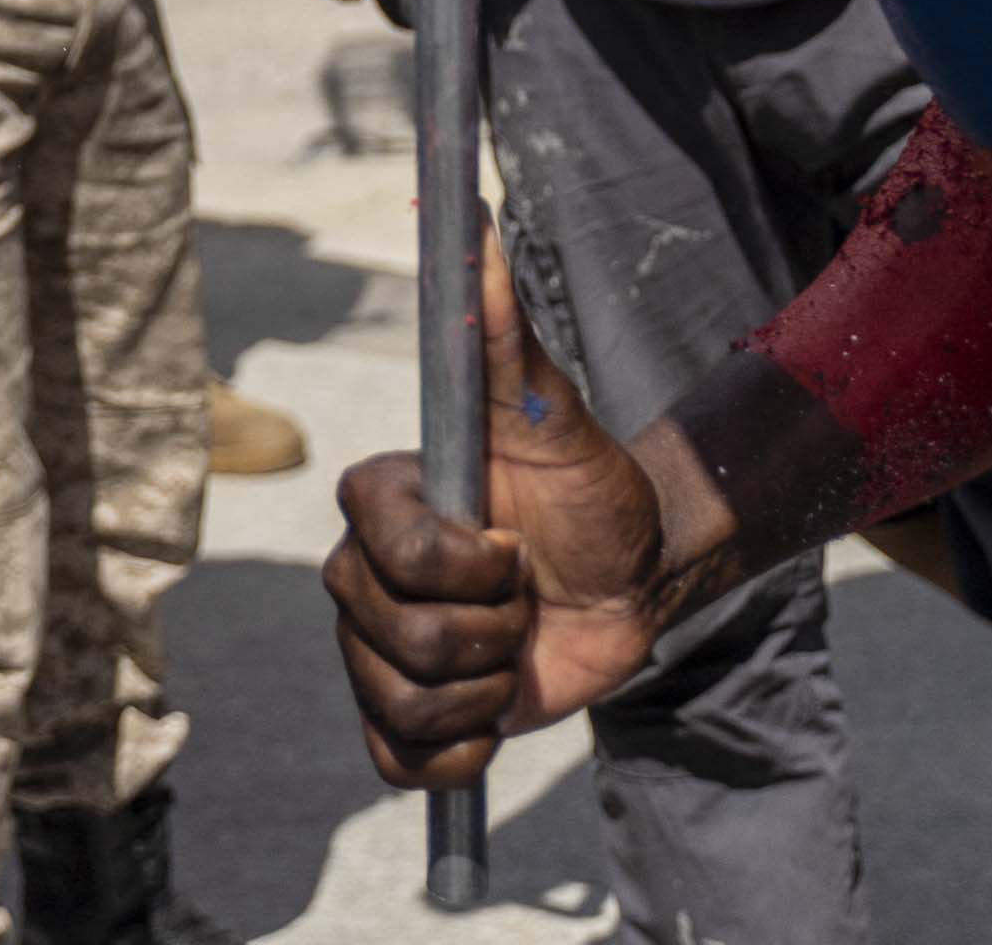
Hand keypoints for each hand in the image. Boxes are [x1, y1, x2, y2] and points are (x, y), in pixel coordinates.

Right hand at [323, 248, 688, 785]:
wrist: (628, 579)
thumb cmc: (591, 490)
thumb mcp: (558, 415)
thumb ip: (507, 335)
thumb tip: (478, 231)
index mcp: (382, 501)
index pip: (389, 554)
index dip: (462, 567)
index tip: (516, 548)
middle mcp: (362, 572)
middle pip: (390, 636)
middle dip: (487, 631)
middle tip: (526, 596)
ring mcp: (375, 648)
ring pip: (397, 701)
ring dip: (485, 689)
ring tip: (517, 647)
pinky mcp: (404, 717)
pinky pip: (394, 759)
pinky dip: (453, 756)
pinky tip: (493, 719)